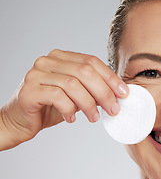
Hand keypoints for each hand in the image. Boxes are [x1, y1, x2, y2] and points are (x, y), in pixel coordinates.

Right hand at [0, 49, 128, 150]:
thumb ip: (93, 90)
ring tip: (94, 117)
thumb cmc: (50, 107)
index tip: (123, 93)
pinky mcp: (30, 90)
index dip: (110, 77)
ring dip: (89, 104)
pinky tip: (71, 119)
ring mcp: (37, 73)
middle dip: (104, 92)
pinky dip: (70, 109)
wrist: (19, 121)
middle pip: (85, 71)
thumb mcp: (77, 96)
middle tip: (113, 108)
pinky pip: (58, 97)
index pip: (91, 61)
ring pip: (73, 84)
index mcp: (61, 57)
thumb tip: (119, 94)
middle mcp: (48, 61)